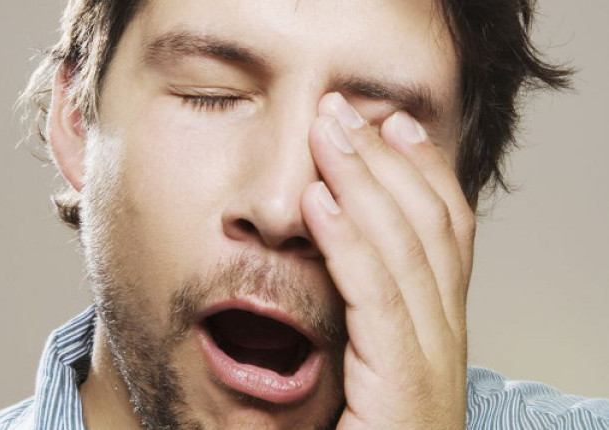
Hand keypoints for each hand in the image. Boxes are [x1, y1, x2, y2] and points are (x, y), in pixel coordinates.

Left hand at [300, 93, 475, 429]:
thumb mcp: (354, 371)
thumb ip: (351, 319)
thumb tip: (318, 254)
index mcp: (434, 337)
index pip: (443, 240)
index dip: (420, 176)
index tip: (389, 128)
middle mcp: (444, 347)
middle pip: (432, 233)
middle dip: (388, 163)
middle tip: (348, 110)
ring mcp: (431, 371)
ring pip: (410, 256)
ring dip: (365, 184)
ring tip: (329, 133)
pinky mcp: (404, 395)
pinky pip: (378, 303)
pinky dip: (349, 246)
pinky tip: (320, 201)